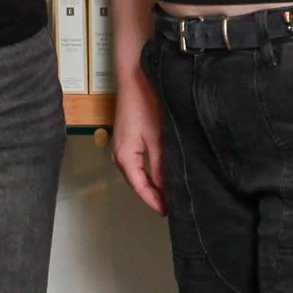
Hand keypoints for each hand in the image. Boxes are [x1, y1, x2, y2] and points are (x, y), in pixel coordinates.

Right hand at [113, 70, 166, 214]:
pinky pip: (138, 164)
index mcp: (125, 158)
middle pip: (138, 183)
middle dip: (154, 196)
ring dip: (152, 185)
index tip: (168, 212)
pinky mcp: (127, 140)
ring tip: (169, 195)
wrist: (135, 79)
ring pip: (138, 174)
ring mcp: (122, 148)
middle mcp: (120, 156)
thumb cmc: (144, 105)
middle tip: (172, 207)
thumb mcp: (157, 138)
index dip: (154, 201)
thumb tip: (166, 186)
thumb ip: (161, 164)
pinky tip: (161, 175)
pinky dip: (149, 173)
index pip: (141, 188)